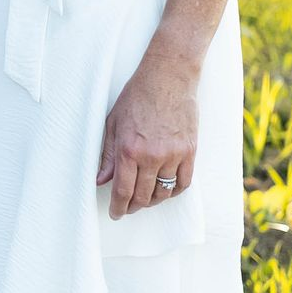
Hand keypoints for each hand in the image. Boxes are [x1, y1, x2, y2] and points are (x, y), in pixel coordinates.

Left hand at [97, 44, 197, 217]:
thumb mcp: (113, 124)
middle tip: (128, 207)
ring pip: (164, 192)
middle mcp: (152, 156)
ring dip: (153, 200)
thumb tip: (101, 180)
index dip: (118, 207)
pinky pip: (184, 182)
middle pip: (144, 195)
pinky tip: (166, 189)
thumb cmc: (137, 97)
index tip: (116, 214)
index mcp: (129, 150)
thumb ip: (108, 155)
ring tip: (145, 198)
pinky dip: (174, 190)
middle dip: (134, 206)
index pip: (123, 190)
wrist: (168, 78)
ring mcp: (174, 155)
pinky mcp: (191, 151)